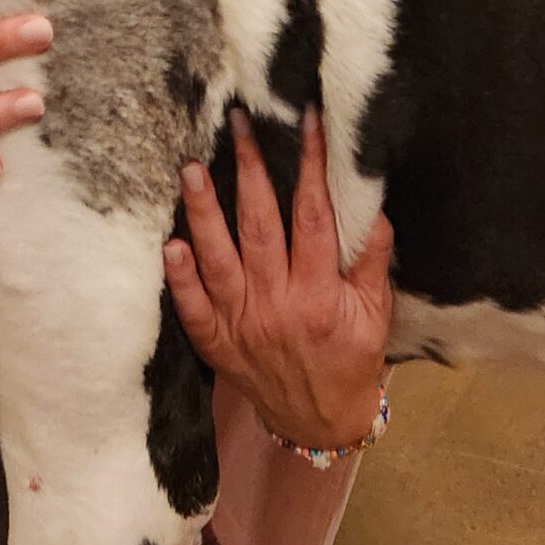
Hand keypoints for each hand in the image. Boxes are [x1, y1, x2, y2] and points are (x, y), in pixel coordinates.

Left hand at [163, 107, 392, 452]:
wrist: (320, 423)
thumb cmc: (352, 359)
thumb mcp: (375, 313)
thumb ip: (371, 260)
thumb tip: (371, 204)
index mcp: (320, 295)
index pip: (313, 217)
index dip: (310, 166)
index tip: (303, 122)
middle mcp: (276, 306)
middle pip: (259, 227)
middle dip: (249, 170)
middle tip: (237, 123)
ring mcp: (241, 324)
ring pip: (218, 259)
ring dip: (203, 212)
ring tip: (191, 168)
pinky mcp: (216, 342)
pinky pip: (192, 307)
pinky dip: (180, 278)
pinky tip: (169, 244)